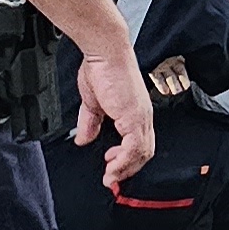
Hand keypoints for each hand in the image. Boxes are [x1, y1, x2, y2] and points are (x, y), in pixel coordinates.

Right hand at [76, 50, 156, 186]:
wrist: (104, 51)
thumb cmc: (101, 68)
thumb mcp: (93, 102)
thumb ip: (90, 122)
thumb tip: (84, 138)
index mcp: (134, 111)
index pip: (139, 143)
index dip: (127, 158)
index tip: (111, 166)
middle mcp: (142, 115)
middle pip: (145, 152)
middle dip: (128, 168)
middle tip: (112, 177)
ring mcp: (140, 116)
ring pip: (142, 153)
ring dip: (126, 168)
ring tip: (110, 176)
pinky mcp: (134, 116)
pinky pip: (135, 147)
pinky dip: (124, 161)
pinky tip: (112, 166)